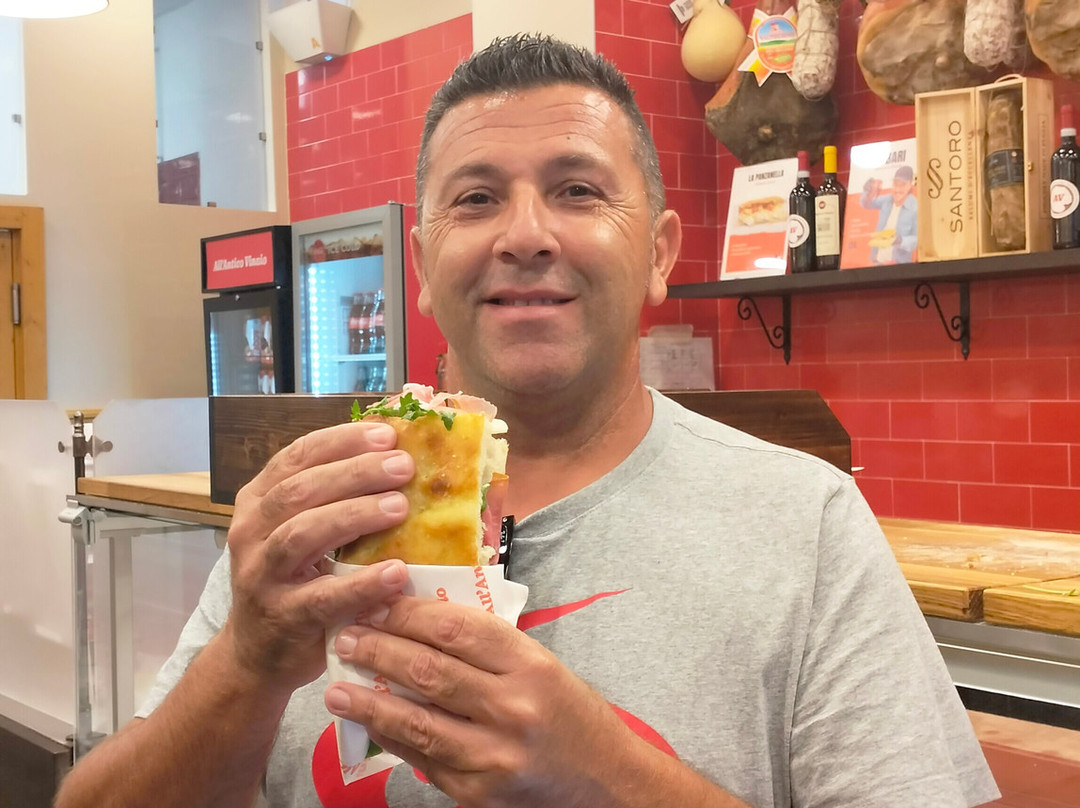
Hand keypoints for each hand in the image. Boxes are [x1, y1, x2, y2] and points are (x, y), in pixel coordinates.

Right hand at [223, 421, 415, 691]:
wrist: (258, 653)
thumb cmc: (296, 578)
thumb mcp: (305, 529)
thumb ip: (336, 494)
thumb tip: (397, 447)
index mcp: (259, 499)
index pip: (298, 456)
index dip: (342, 441)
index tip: (388, 433)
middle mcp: (252, 531)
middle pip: (301, 489)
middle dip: (356, 472)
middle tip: (403, 465)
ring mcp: (261, 574)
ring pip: (302, 533)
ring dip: (354, 515)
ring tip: (400, 507)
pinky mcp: (283, 617)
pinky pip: (323, 597)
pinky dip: (362, 583)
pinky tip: (396, 572)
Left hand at [324, 597, 645, 807]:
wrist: (606, 782)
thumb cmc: (570, 715)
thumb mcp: (541, 666)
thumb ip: (488, 648)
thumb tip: (419, 622)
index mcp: (530, 665)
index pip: (456, 629)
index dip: (408, 613)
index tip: (376, 602)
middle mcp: (512, 708)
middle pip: (429, 670)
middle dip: (378, 650)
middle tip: (345, 636)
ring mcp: (493, 755)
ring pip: (417, 721)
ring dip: (369, 701)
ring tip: (336, 687)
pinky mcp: (478, 792)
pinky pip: (423, 760)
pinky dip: (391, 738)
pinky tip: (369, 722)